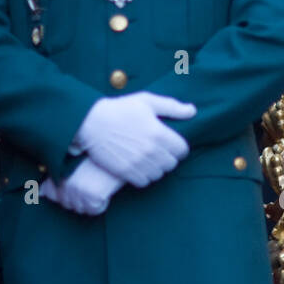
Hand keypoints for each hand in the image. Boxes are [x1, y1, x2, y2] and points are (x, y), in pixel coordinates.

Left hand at [40, 157, 123, 215]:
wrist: (118, 151)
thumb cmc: (97, 157)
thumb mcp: (74, 162)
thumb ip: (57, 176)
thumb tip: (40, 193)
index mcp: (59, 172)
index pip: (51, 194)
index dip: (63, 193)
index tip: (76, 186)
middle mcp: (65, 182)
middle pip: (67, 204)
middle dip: (78, 198)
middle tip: (90, 184)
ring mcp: (78, 190)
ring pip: (81, 209)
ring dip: (90, 201)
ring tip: (97, 185)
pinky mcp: (92, 196)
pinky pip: (94, 210)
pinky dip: (101, 204)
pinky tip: (104, 190)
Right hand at [75, 92, 196, 187]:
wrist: (90, 122)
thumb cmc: (119, 109)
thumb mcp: (146, 101)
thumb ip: (172, 107)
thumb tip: (192, 111)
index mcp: (159, 132)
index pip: (182, 150)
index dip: (179, 147)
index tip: (171, 144)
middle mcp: (151, 150)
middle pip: (172, 164)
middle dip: (168, 158)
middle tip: (159, 151)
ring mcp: (138, 163)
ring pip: (159, 175)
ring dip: (157, 168)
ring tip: (148, 159)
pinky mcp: (125, 171)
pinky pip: (144, 182)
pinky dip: (144, 177)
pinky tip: (139, 167)